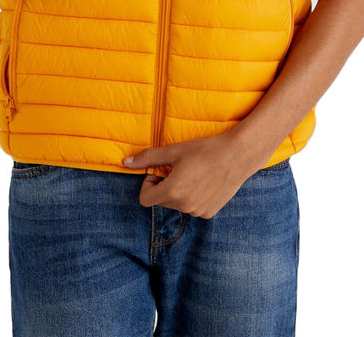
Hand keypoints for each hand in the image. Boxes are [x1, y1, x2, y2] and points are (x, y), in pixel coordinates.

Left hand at [121, 132, 262, 217]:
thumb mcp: (174, 150)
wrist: (238, 155)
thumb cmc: (205, 149)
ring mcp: (198, 212)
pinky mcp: (209, 213)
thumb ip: (148, 158)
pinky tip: (205, 181)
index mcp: (173, 191)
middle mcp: (184, 206)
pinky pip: (192, 207)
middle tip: (179, 168)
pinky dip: (193, 197)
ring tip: (194, 173)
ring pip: (177, 204)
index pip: (145, 200)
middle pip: (161, 201)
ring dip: (179, 192)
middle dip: (164, 186)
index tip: (159, 172)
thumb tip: (125, 163)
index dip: (148, 184)